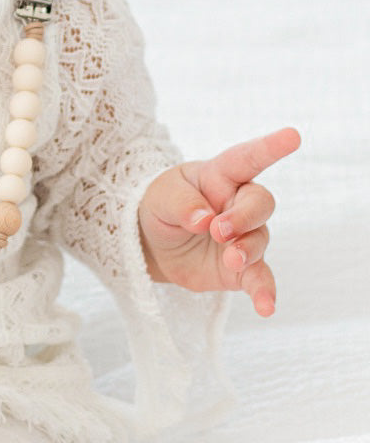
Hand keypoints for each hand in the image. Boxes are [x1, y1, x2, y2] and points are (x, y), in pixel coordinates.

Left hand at [138, 127, 300, 315]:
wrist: (150, 242)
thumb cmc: (158, 205)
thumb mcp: (160, 196)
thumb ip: (181, 203)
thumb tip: (205, 218)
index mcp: (218, 176)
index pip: (247, 158)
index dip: (270, 146)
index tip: (292, 136)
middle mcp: (236, 204)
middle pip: (260, 202)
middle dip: (245, 216)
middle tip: (219, 230)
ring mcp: (242, 236)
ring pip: (260, 239)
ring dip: (247, 250)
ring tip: (230, 258)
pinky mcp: (240, 267)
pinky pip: (260, 278)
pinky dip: (264, 292)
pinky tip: (265, 307)